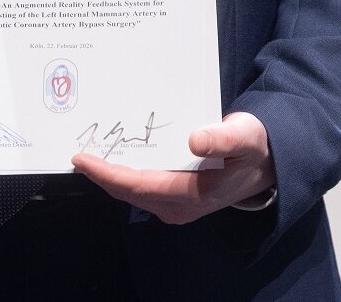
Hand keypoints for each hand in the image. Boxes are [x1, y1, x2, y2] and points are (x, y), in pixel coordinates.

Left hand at [71, 112, 276, 224]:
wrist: (265, 164)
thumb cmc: (253, 147)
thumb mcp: (244, 136)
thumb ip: (222, 138)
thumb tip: (195, 139)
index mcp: (194, 193)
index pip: (139, 186)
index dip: (107, 174)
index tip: (82, 159)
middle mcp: (180, 205)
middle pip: (128, 192)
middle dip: (100, 175)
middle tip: (75, 153)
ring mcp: (175, 205)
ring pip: (131, 192)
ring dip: (108, 176)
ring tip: (86, 154)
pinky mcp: (174, 199)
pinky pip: (139, 189)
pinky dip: (121, 175)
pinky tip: (109, 158)